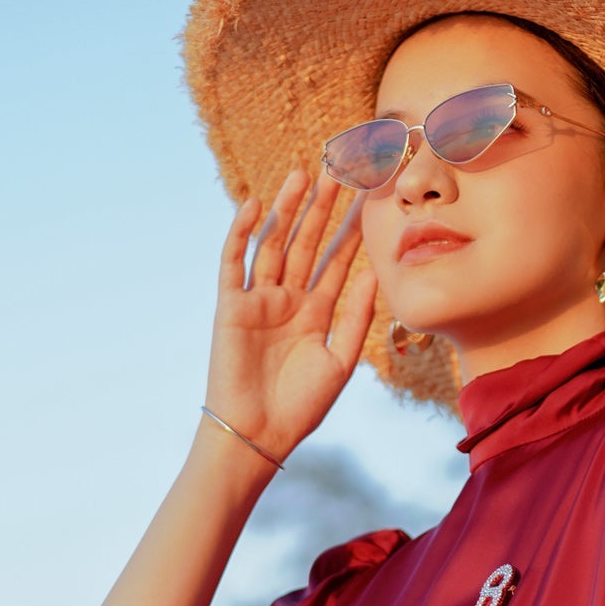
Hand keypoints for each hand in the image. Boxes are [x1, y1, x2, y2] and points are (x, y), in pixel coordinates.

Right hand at [203, 166, 376, 467]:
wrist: (258, 434)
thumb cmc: (299, 407)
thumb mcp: (340, 362)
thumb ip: (357, 318)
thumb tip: (374, 274)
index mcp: (315, 313)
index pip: (337, 263)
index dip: (352, 232)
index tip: (370, 200)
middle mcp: (287, 300)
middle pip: (307, 244)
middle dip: (323, 209)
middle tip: (341, 170)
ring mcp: (257, 300)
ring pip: (273, 244)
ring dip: (287, 210)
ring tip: (303, 174)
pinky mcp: (230, 306)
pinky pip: (234, 262)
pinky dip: (241, 232)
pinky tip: (255, 205)